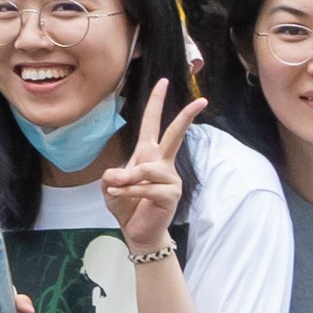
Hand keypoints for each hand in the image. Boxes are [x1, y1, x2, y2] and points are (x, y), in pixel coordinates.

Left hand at [99, 85, 194, 254]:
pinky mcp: (171, 194)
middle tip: (202, 101)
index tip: (163, 81)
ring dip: (128, 179)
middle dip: (187, 117)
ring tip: (118, 189)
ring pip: (147, 169)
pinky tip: (123, 197)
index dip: (156, 101)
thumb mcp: (110, 185)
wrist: (137, 231)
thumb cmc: (125, 204)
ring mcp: (170, 178)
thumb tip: (122, 174)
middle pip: (175, 134)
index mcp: (147, 153)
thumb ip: (112, 175)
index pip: (153, 122)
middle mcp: (162, 162)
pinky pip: (147, 187)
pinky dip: (129, 192)